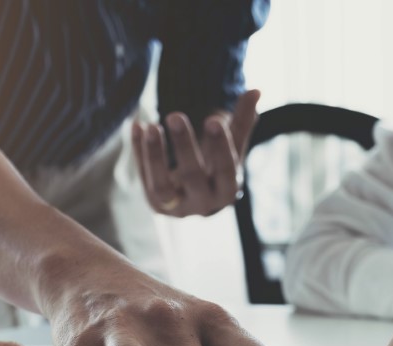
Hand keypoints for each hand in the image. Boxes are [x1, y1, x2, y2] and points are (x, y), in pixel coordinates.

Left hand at [132, 90, 259, 217]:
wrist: (197, 198)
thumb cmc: (218, 168)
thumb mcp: (233, 148)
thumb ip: (243, 121)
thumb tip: (256, 91)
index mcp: (227, 192)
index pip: (226, 171)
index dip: (221, 147)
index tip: (214, 119)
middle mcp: (202, 204)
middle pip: (193, 177)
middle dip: (184, 146)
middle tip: (175, 115)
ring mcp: (176, 207)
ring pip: (162, 186)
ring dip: (155, 155)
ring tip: (150, 126)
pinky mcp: (154, 203)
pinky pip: (143, 176)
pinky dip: (139, 152)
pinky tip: (137, 125)